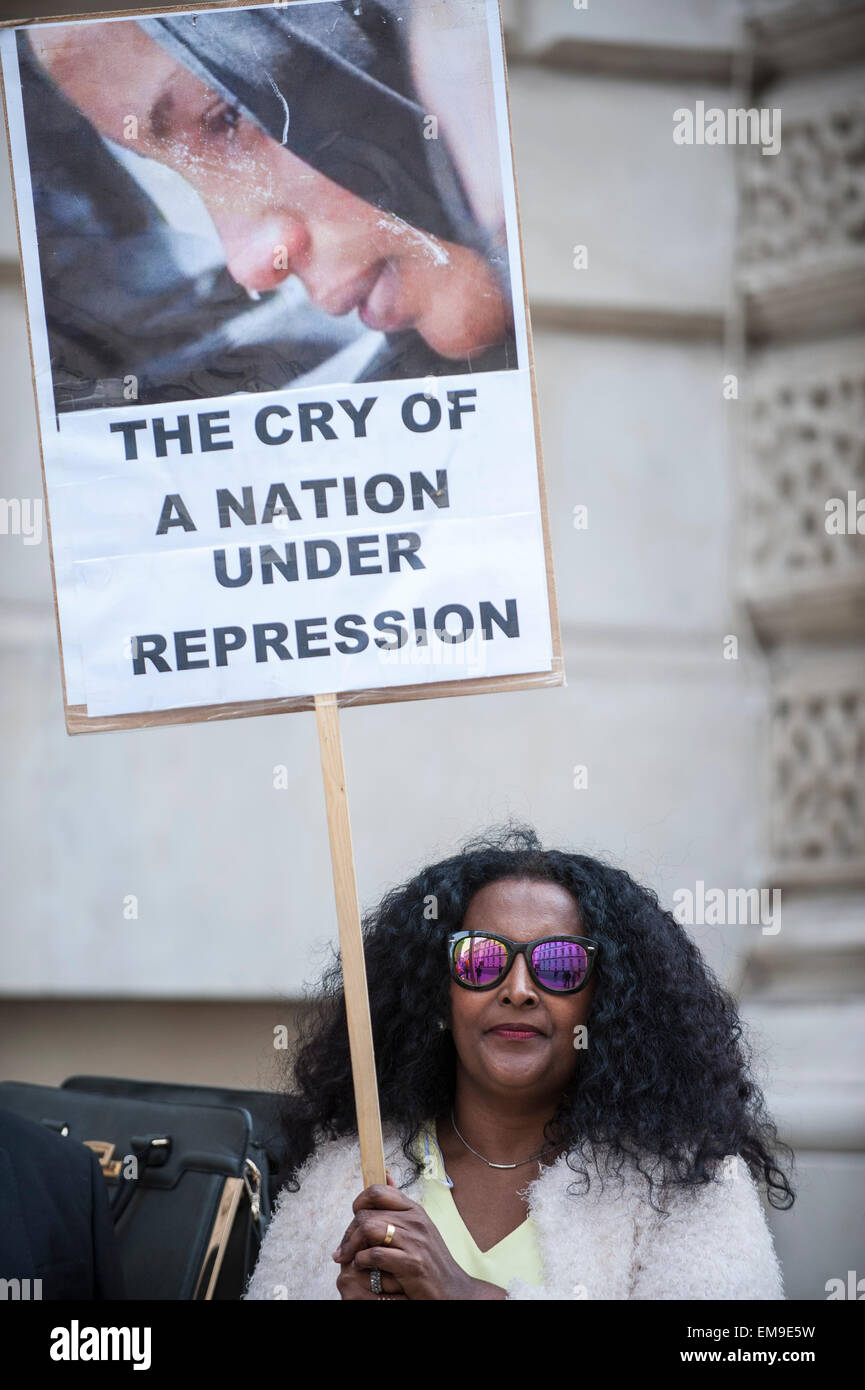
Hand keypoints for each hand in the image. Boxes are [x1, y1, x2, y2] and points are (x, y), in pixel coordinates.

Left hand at [332, 1172, 505, 1300]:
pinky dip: (362, 1260)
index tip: (354, 1218)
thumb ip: (399, 1204)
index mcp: (414, 1210)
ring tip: (347, 1258)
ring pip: (368, 1229)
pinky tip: (362, 1265)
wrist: (453, 1290)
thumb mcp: (418, 1226)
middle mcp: (415, 1221)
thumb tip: (385, 1174)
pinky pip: (375, 1254)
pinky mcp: (412, 1263)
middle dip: (349, 1232)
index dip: (359, 1202)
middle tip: (343, 1249)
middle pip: (367, 1213)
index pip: (377, 1191)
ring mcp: (415, 1241)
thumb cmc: (431, 1260)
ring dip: (351, 1246)